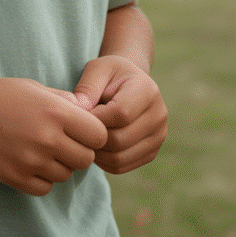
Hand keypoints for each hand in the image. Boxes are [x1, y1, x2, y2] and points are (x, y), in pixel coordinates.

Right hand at [0, 78, 107, 195]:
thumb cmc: (0, 96)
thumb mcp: (35, 88)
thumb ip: (64, 101)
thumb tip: (89, 112)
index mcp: (56, 112)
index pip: (99, 135)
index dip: (93, 134)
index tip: (81, 131)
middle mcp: (47, 138)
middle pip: (86, 159)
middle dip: (79, 152)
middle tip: (63, 143)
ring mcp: (32, 161)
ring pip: (66, 175)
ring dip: (59, 165)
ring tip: (41, 149)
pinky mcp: (17, 178)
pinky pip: (46, 188)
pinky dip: (42, 179)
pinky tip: (30, 162)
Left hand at [74, 56, 167, 173]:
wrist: (129, 83)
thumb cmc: (110, 74)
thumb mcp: (97, 69)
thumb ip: (87, 87)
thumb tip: (77, 109)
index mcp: (148, 91)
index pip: (121, 114)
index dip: (95, 118)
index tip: (78, 114)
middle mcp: (159, 116)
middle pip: (119, 140)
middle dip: (93, 137)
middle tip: (78, 128)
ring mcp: (158, 137)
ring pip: (119, 158)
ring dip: (96, 152)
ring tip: (85, 136)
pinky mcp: (151, 153)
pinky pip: (122, 167)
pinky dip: (103, 161)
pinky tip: (95, 145)